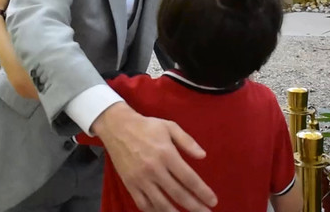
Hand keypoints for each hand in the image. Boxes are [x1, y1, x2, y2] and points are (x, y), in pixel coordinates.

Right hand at [92, 103, 216, 211]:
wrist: (117, 126)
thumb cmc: (146, 126)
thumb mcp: (169, 126)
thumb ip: (187, 141)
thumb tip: (203, 156)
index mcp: (166, 154)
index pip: (189, 178)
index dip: (202, 192)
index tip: (213, 201)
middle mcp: (154, 169)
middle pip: (178, 194)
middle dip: (195, 206)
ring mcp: (140, 178)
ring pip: (161, 203)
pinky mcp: (130, 183)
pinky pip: (143, 204)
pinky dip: (155, 211)